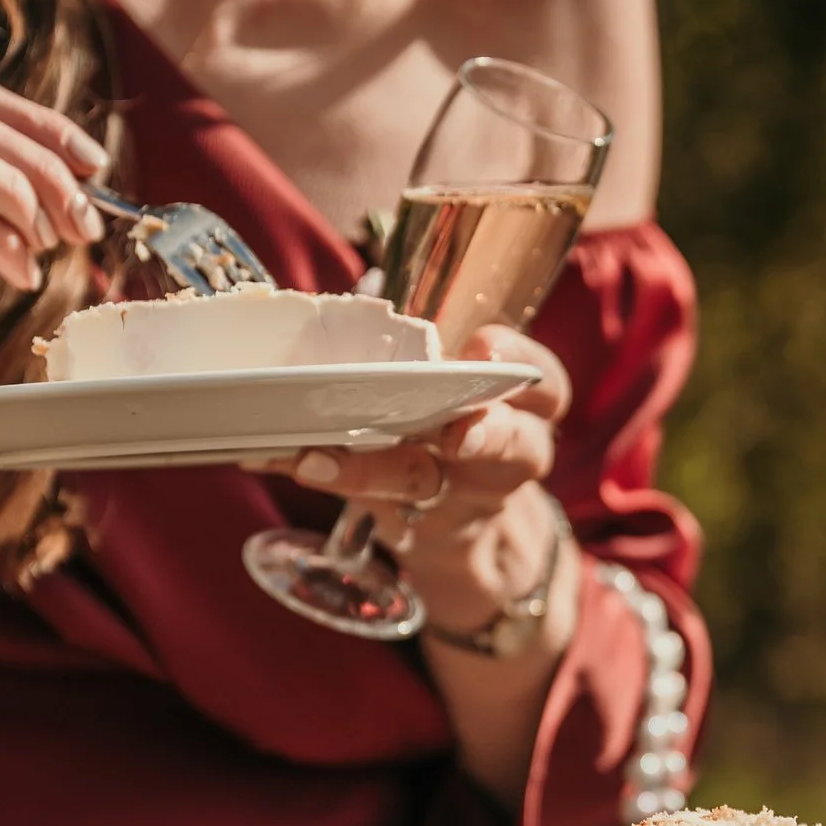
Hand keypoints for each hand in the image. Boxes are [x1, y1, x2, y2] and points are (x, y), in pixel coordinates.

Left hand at [262, 325, 574, 637]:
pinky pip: (366, 509)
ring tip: (315, 459)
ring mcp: (456, 501)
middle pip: (518, 447)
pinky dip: (323, 481)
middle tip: (459, 433)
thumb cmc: (453, 431)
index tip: (483, 350)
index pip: (543, 383)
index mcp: (523, 409)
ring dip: (371, 473)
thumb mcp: (461, 392)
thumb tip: (355, 292)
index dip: (521, 363)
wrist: (457, 534)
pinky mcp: (409, 530)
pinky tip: (282, 457)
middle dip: (490, 436)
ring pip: (428, 486)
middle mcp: (505, 458)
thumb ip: (426, 355)